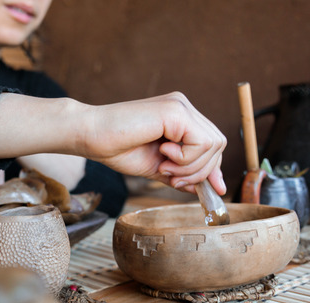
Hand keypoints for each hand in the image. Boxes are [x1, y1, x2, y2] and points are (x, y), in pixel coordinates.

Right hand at [81, 92, 226, 194]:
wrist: (90, 135)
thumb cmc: (116, 149)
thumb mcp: (157, 167)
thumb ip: (182, 174)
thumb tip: (207, 189)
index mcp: (180, 117)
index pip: (212, 143)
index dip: (212, 169)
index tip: (206, 189)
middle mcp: (183, 107)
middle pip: (218, 144)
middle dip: (200, 171)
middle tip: (172, 177)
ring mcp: (180, 106)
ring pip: (213, 144)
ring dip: (191, 166)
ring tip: (164, 167)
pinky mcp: (175, 110)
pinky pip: (201, 142)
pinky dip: (185, 158)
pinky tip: (163, 155)